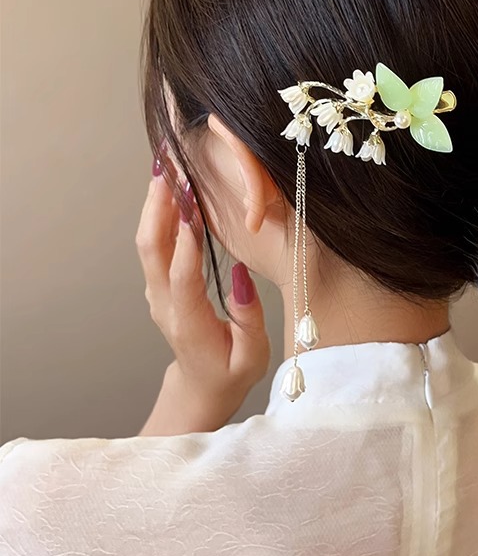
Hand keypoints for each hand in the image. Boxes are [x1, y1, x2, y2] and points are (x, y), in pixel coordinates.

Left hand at [136, 147, 270, 433]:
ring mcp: (157, 293)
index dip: (187, 239)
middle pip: (152, 249)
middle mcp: (164, 303)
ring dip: (156, 205)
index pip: (183, 274)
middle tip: (171, 170)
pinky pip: (154, 245)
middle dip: (159, 206)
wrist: (200, 386)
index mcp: (188, 322)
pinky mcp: (159, 285)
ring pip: (148, 243)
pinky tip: (172, 192)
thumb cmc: (230, 372)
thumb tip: (242, 276)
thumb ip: (249, 319)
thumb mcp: (251, 356)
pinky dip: (161, 215)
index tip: (194, 203)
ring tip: (168, 168)